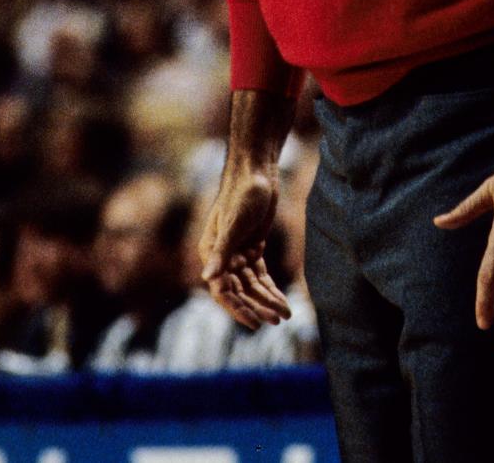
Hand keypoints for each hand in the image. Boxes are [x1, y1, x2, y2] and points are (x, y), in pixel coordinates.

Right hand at [199, 166, 291, 330]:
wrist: (257, 170)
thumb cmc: (243, 192)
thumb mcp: (235, 223)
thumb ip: (222, 252)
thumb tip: (207, 278)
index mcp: (211, 252)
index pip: (222, 289)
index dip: (238, 308)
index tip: (255, 323)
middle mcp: (222, 256)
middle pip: (239, 290)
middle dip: (258, 306)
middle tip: (277, 320)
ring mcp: (238, 252)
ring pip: (252, 285)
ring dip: (267, 300)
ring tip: (285, 314)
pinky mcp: (252, 247)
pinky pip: (260, 275)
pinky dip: (270, 288)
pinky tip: (282, 300)